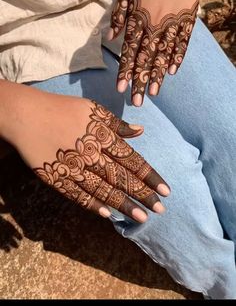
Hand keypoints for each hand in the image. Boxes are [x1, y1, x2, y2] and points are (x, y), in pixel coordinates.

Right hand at [2, 84, 169, 222]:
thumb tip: (141, 130)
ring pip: (104, 190)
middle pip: (122, 178)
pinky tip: (108, 215)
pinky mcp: (57, 178)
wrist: (27, 115)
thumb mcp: (93, 109)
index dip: (150, 177)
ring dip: (124, 205)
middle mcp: (92, 154)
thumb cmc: (63, 108)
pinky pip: (78, 195)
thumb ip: (117, 123)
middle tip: (160, 210)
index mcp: (103, 136)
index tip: (166, 191)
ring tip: (141, 218)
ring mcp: (74, 168)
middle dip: (143, 195)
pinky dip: (94, 205)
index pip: (133, 161)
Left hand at [107, 0, 198, 105]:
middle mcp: (154, 26)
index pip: (129, 51)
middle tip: (137, 101)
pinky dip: (177, 57)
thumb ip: (118, 16)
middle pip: (145, 58)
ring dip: (157, 75)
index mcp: (138, 20)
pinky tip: (172, 72)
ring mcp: (172, 24)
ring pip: (163, 55)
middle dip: (140, 81)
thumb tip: (110, 36)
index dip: (125, 71)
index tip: (120, 88)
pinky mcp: (187, 21)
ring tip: (153, 93)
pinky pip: (182, 43)